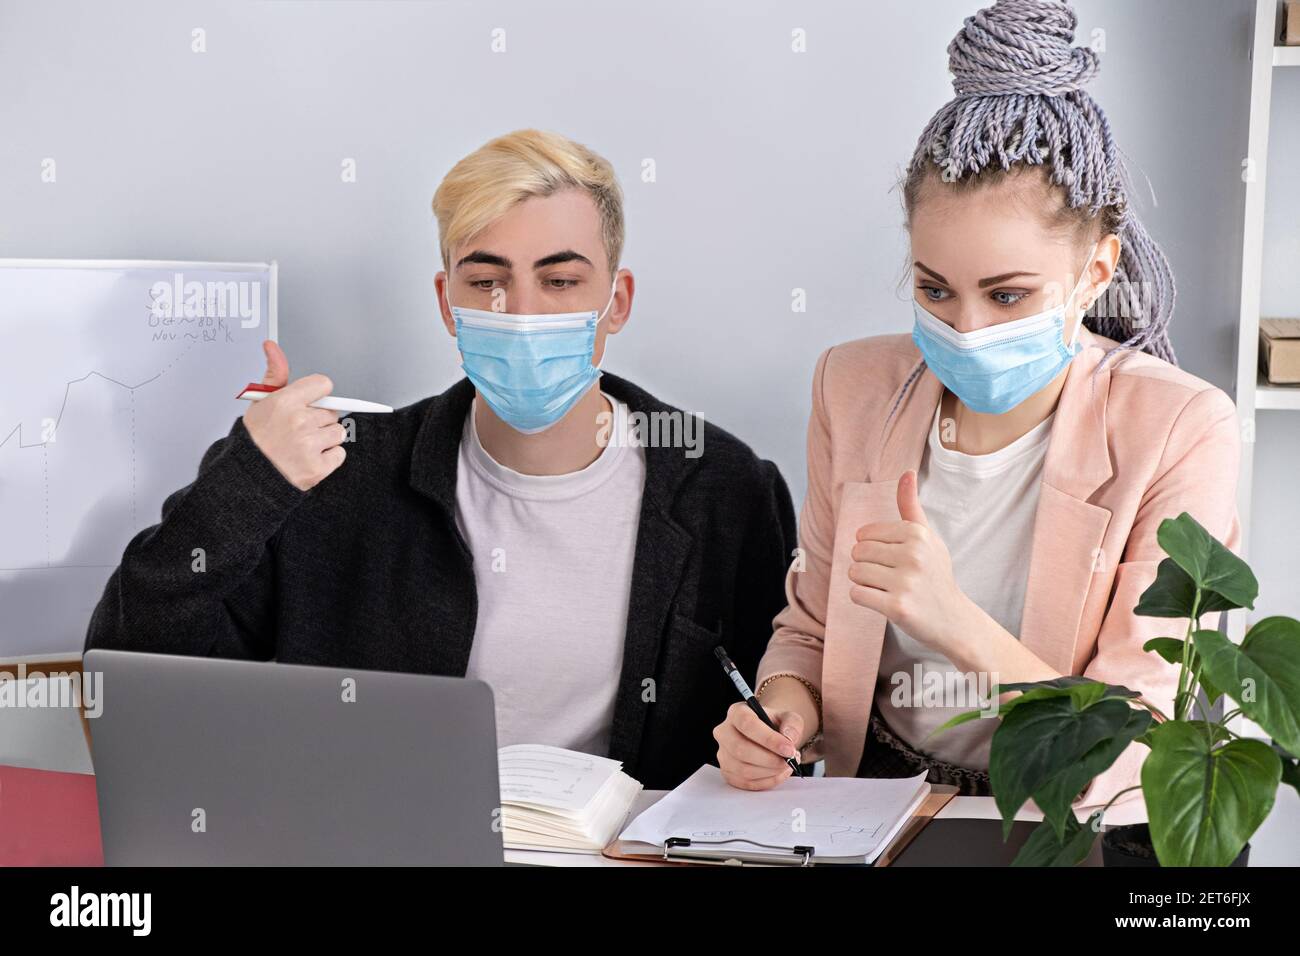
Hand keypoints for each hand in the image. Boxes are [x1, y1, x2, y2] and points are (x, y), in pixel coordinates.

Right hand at [242, 340, 346, 491]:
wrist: (247, 475)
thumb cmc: (255, 438)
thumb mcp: (260, 401)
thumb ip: (275, 374)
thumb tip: (272, 346)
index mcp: (285, 402)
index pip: (323, 385)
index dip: (317, 394)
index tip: (309, 403)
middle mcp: (299, 422)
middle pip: (332, 411)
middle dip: (319, 419)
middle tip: (298, 428)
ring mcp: (310, 446)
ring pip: (338, 432)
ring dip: (326, 438)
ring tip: (304, 444)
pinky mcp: (317, 468)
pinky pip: (340, 454)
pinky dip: (329, 458)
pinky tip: (309, 457)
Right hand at [713, 701, 803, 790]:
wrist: (767, 737)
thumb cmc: (774, 725)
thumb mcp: (788, 717)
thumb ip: (792, 724)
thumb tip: (789, 738)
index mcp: (737, 712)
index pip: (747, 724)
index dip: (769, 739)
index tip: (789, 749)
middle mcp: (724, 732)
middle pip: (741, 749)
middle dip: (770, 759)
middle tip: (789, 761)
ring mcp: (723, 754)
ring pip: (743, 769)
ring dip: (770, 772)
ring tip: (786, 765)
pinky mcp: (727, 772)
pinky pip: (746, 783)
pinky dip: (767, 781)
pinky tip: (778, 773)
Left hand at [847, 469, 973, 656]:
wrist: (953, 619)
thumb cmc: (935, 575)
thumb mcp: (927, 537)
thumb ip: (910, 506)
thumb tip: (907, 472)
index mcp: (917, 534)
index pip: (865, 534)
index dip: (872, 548)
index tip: (893, 560)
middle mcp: (913, 555)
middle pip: (857, 553)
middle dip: (866, 566)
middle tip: (890, 577)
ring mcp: (906, 582)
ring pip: (855, 573)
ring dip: (865, 583)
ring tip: (888, 589)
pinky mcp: (897, 606)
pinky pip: (856, 594)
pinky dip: (864, 599)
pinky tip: (884, 601)